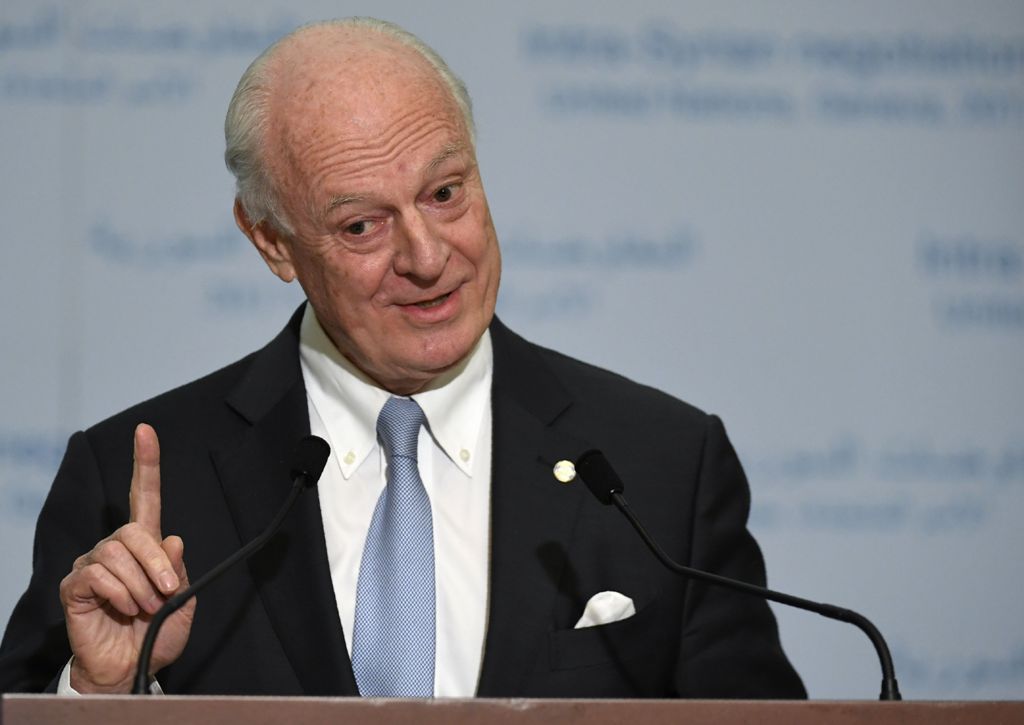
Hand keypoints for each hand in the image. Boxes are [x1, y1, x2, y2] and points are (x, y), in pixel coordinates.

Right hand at [59, 423, 194, 692]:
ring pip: (117, 553)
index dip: (145, 463)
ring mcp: (93, 564)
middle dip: (157, 562)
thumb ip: (181, 572)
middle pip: (135, 530)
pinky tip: (124, 610)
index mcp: (146, 545)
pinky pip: (98, 576)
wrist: (130, 669)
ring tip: (144, 608)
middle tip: (166, 593)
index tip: (145, 431)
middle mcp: (117, 548)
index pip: (145, 496)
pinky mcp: (75, 586)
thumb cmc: (155, 635)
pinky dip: (120, 594)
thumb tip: (174, 540)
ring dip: (140, 583)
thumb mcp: (182, 604)